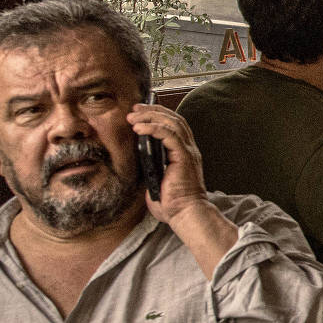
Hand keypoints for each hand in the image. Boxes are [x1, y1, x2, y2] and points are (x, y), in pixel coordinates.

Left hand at [127, 103, 207, 222]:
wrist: (185, 214)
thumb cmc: (172, 203)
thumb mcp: (156, 179)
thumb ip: (150, 167)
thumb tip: (136, 160)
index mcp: (183, 153)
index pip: (174, 125)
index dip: (158, 115)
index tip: (139, 112)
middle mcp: (189, 149)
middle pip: (174, 119)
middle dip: (153, 110)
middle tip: (134, 108)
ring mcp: (188, 152)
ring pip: (172, 123)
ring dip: (151, 116)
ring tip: (133, 116)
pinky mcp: (184, 157)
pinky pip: (169, 135)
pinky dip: (154, 128)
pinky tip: (140, 128)